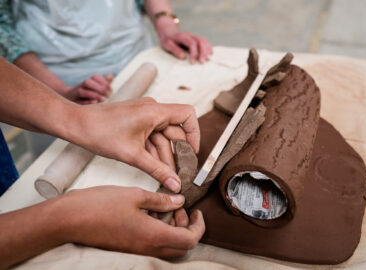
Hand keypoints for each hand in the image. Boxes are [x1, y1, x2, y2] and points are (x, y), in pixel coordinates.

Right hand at [60, 186, 204, 257]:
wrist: (68, 220)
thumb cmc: (99, 205)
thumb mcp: (135, 195)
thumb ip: (160, 200)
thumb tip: (179, 202)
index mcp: (153, 235)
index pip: (189, 240)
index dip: (198, 227)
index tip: (197, 212)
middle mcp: (147, 248)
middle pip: (180, 247)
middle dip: (185, 228)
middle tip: (178, 209)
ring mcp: (136, 251)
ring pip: (166, 247)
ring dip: (171, 229)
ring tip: (162, 207)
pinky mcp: (126, 248)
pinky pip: (151, 244)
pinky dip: (157, 231)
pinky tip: (147, 212)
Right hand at [65, 74, 113, 103]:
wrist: (71, 97)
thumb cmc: (89, 92)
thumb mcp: (97, 86)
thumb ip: (105, 82)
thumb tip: (111, 76)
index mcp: (89, 80)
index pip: (95, 77)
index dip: (104, 82)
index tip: (111, 90)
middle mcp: (82, 86)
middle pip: (88, 83)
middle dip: (100, 89)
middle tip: (108, 95)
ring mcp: (77, 93)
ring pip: (82, 92)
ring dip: (93, 95)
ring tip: (102, 99)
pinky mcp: (74, 101)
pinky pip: (79, 101)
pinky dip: (87, 102)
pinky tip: (95, 102)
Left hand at [72, 97, 199, 192]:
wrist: (76, 125)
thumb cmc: (100, 133)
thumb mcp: (132, 155)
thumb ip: (157, 170)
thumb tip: (175, 184)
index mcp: (155, 111)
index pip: (188, 115)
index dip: (195, 134)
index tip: (192, 153)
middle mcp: (152, 110)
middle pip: (175, 131)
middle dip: (177, 154)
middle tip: (179, 174)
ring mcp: (144, 115)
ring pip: (162, 137)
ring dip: (165, 156)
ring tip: (166, 177)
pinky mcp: (136, 122)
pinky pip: (152, 136)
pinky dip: (154, 151)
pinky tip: (155, 169)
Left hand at [155, 17, 212, 63]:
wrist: (168, 32)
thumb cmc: (167, 40)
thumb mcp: (167, 45)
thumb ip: (175, 50)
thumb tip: (183, 57)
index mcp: (183, 36)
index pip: (192, 43)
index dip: (194, 53)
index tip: (192, 62)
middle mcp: (190, 35)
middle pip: (201, 41)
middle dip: (203, 52)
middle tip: (202, 62)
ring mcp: (194, 36)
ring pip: (204, 41)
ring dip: (207, 50)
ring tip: (207, 59)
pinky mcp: (196, 38)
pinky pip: (205, 41)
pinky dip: (208, 47)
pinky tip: (210, 53)